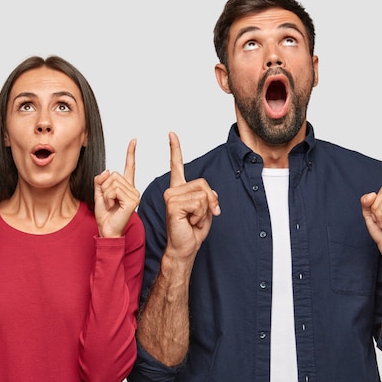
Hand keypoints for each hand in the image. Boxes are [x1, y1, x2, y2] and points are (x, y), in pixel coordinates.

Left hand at [94, 138, 140, 237]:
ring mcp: (134, 194)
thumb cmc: (105, 216)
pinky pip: (114, 190)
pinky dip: (108, 197)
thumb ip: (100, 181)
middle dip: (105, 187)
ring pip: (113, 182)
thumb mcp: (98, 194)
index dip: (131, 153)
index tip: (133, 140)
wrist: (107, 231)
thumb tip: (106, 171)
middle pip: (114, 175)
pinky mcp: (132, 200)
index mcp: (126, 186)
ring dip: (106, 194)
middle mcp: (133, 189)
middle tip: (108, 201)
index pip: (130, 166)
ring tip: (111, 204)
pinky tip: (113, 206)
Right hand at [163, 131, 219, 260]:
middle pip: (203, 184)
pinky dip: (199, 215)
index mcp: (179, 189)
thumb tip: (210, 195)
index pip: (176, 165)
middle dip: (210, 201)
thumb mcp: (207, 209)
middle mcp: (173, 190)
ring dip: (204, 211)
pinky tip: (189, 222)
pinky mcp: (172, 204)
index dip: (174, 149)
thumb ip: (209, 196)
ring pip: (202, 195)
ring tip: (192, 220)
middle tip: (199, 216)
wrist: (185, 247)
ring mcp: (171, 196)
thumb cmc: (193, 230)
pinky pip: (198, 203)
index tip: (171, 134)